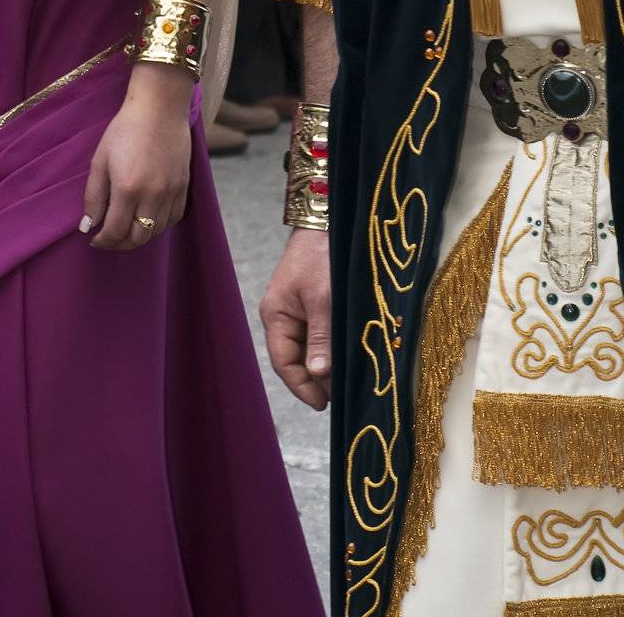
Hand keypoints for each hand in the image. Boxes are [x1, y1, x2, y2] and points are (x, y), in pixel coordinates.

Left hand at [83, 65, 192, 250]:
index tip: (94, 239)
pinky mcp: (184, 185)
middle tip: (109, 237)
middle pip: (138, 238)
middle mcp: (152, 195)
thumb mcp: (100, 160)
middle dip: (119, 243)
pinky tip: (148, 217)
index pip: (114, 231)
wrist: (160, 107)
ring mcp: (171, 192)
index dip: (102, 241)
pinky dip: (160, 225)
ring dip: (139, 236)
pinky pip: (174, 218)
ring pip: (157, 231)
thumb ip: (93, 196)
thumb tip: (88, 226)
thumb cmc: (125, 129)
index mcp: (127, 189)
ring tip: (127, 228)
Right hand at [260, 227, 330, 409]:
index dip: (302, 386)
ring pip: (310, 347)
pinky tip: (347, 355)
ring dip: (326, 363)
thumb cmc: (321, 256)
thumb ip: (321, 337)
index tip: (324, 404)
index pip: (284, 363)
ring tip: (348, 379)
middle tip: (342, 394)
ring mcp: (297, 309)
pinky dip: (331, 346)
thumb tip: (319, 375)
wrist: (328, 219)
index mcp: (276, 315)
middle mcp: (283, 316)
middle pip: (297, 358)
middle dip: (317, 378)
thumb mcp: (323, 299)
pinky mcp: (313, 302)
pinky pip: (319, 333)